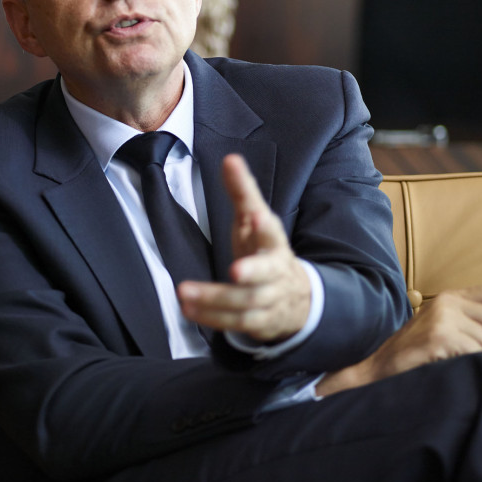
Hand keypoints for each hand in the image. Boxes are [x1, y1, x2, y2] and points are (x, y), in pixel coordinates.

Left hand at [177, 154, 310, 341]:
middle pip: (266, 274)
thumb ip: (242, 191)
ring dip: (215, 298)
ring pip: (245, 302)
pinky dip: (211, 317)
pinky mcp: (258, 322)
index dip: (265, 227)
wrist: (297, 296)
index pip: (272, 233)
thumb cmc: (265, 249)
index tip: (257, 217)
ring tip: (184, 292)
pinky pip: (235, 322)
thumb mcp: (255, 219)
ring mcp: (269, 299)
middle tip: (235, 270)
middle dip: (252, 272)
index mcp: (274, 243)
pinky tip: (188, 309)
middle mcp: (275, 272)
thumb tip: (230, 159)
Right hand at [316, 284, 481, 396]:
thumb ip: (475, 326)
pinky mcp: (439, 338)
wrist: (376, 373)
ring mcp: (443, 318)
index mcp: (452, 297)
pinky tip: (456, 374)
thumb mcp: (447, 334)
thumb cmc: (415, 359)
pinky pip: (478, 356)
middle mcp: (448, 301)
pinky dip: (475, 370)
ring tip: (468, 373)